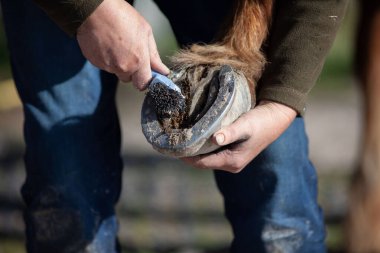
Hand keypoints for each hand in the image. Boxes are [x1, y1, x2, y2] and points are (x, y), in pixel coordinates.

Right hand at [76, 0, 169, 89]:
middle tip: (130, 51)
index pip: (143, 84)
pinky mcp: (95, 63)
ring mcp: (107, 66)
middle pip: (129, 78)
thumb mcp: (145, 32)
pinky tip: (107, 44)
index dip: (145, 79)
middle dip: (132, 70)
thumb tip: (162, 70)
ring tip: (117, 43)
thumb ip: (154, 55)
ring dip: (119, 63)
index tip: (147, 73)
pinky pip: (105, 65)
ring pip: (117, 71)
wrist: (93, 10)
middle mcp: (122, 67)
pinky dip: (107, 58)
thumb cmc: (121, 16)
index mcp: (138, 61)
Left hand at [182, 101, 296, 172]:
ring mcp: (231, 159)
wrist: (275, 118)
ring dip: (194, 149)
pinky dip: (202, 145)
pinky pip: (211, 152)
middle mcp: (230, 164)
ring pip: (206, 157)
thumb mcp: (245, 126)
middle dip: (187, 153)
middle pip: (202, 162)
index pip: (202, 163)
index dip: (186, 156)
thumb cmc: (261, 121)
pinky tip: (194, 136)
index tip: (171, 147)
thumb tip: (214, 139)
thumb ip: (230, 132)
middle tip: (172, 141)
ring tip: (179, 138)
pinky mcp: (232, 151)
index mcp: (232, 162)